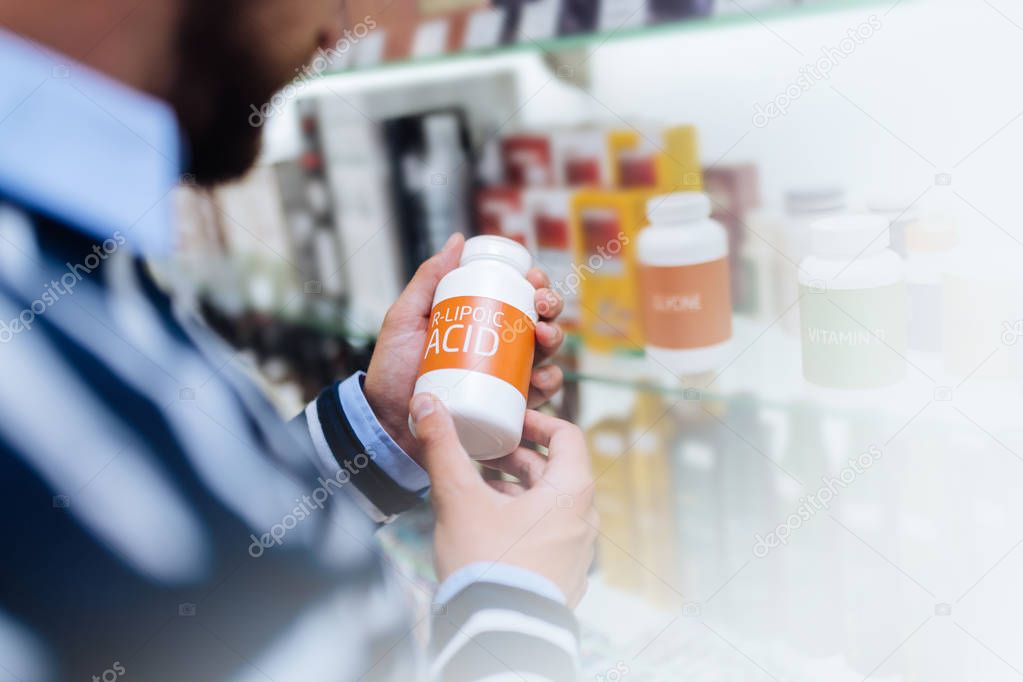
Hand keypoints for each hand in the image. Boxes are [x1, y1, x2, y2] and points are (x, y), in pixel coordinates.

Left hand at [365, 233, 566, 458]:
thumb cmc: (392, 371)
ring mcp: (506, 377)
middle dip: (552, 306)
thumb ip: (428, 280)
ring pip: (547, 353)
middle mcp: (500, 346)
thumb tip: (458, 239)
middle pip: (539, 319)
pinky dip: (550, 383)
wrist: (387, 423)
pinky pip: (540, 395)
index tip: (532, 277)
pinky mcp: (508, 407)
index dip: (535, 282)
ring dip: (556, 338)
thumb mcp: (404, 319)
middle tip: (541, 305)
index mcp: (480, 320)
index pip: (517, 295)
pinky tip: (542, 376)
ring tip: (542, 335)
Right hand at [411, 393, 596, 606]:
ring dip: (518, 490)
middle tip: (486, 452)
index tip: (510, 421)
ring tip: (480, 487)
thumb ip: (443, 448)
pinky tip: (488, 527)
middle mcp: (584, 520)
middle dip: (518, 459)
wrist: (498, 634)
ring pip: (550, 505)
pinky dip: (523, 520)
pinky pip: (548, 535)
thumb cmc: (487, 563)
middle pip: (556, 472)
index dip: (538, 422)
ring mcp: (577, 552)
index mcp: (572, 493)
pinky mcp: (563, 577)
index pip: (568, 436)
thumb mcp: (459, 498)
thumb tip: (426, 404)